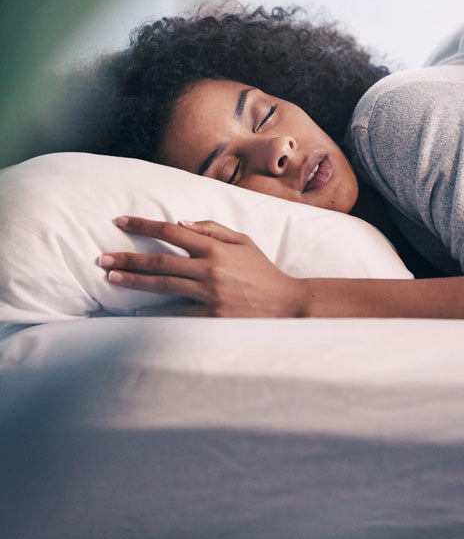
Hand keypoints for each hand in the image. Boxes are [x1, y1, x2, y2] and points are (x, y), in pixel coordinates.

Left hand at [99, 217, 306, 316]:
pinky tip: (136, 313)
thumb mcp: (244, 241)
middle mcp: (210, 269)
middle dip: (128, 257)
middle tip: (102, 257)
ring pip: (164, 285)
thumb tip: (181, 222)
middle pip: (161, 260)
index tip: (120, 221)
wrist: (286, 303)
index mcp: (216, 248)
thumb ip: (213, 229)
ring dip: (135, 281)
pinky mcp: (213, 316)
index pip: (173, 231)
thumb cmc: (263, 271)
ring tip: (112, 277)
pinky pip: (177, 313)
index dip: (144, 225)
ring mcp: (210, 294)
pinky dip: (156, 312)